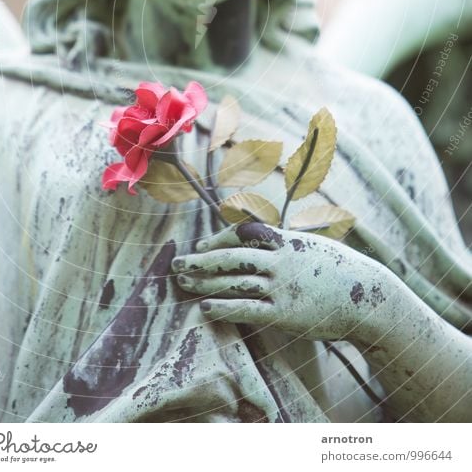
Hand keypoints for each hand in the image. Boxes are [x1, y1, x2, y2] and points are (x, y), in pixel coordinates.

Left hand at [172, 222, 393, 341]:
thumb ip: (290, 243)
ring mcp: (282, 286)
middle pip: (231, 256)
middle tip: (176, 263)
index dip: (218, 238)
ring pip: (235, 281)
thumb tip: (273, 238)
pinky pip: (248, 309)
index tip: (201, 244)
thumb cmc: (342, 272)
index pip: (243, 233)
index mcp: (287, 241)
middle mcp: (281, 260)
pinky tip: (206, 307)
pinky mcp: (285, 313)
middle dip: (201, 259)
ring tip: (183, 283)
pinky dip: (224, 307)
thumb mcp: (315, 246)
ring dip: (205, 282)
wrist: (369, 297)